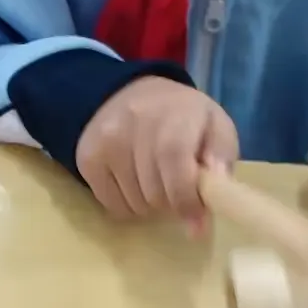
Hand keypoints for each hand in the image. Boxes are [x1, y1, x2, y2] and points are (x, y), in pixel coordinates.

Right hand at [74, 76, 239, 226]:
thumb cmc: (182, 116)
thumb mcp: (216, 127)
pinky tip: (135, 183)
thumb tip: (209, 210)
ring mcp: (106, 142)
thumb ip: (220, 164)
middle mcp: (134, 123)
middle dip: (173, 202)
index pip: (174, 160)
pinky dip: (129, 205)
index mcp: (174, 113)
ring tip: (156, 181)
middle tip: (179, 189)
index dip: (186, 197)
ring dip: (151, 205)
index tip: (196, 214)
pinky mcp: (87, 158)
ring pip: (135, 203)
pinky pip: (112, 205)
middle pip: (155, 191)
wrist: (128, 92)